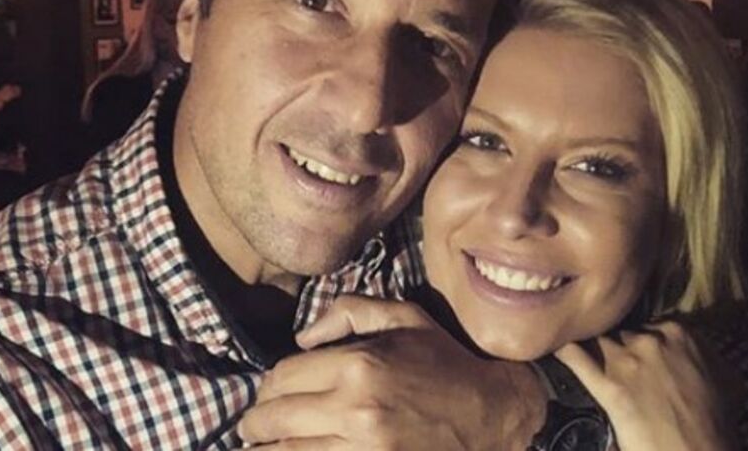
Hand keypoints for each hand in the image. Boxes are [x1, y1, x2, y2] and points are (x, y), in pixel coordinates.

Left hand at [238, 295, 546, 449]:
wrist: (496, 413)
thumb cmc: (447, 363)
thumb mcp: (404, 318)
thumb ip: (347, 311)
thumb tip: (302, 337)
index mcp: (359, 365)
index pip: (282, 377)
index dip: (266, 389)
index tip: (265, 398)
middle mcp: (357, 409)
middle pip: (275, 419)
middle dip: (255, 424)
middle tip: (251, 427)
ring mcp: (365, 450)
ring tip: (260, 448)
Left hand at [556, 321, 738, 450]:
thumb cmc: (718, 425)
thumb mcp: (727, 379)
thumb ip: (703, 353)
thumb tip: (691, 346)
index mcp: (680, 332)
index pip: (648, 325)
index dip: (643, 343)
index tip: (642, 355)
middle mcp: (651, 340)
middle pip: (622, 332)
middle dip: (620, 349)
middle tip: (622, 368)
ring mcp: (627, 361)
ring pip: (598, 341)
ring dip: (594, 351)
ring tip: (587, 357)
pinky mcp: (609, 386)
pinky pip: (575, 358)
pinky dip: (562, 350)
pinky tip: (551, 345)